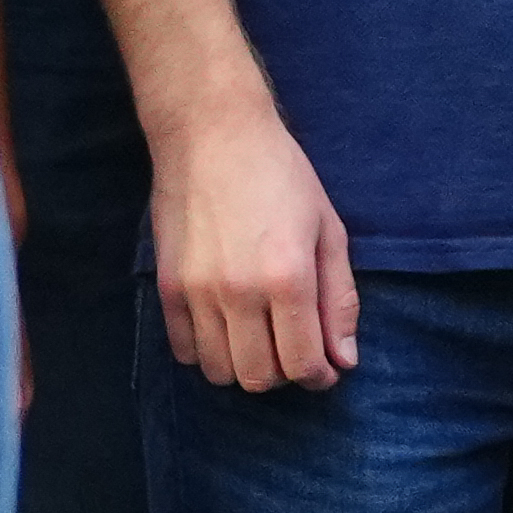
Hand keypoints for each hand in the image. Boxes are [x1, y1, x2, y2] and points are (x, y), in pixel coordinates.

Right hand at [156, 110, 357, 395]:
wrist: (213, 134)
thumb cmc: (281, 176)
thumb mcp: (329, 230)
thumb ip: (339, 300)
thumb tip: (344, 360)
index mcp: (288, 278)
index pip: (303, 364)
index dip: (319, 376)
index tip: (325, 367)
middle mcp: (240, 293)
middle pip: (259, 378)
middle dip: (284, 375)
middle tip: (293, 350)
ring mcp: (198, 293)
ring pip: (219, 372)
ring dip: (244, 367)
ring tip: (259, 341)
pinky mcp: (168, 287)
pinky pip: (183, 351)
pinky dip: (207, 353)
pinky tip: (226, 329)